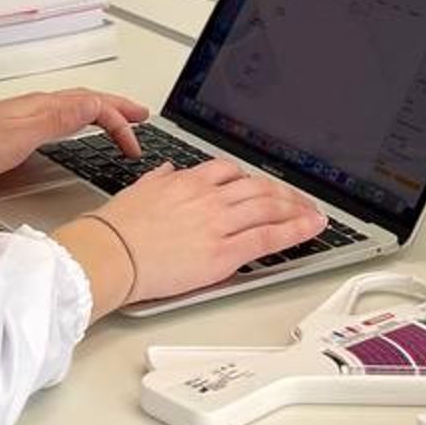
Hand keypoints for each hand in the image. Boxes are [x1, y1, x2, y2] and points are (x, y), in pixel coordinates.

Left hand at [0, 88, 147, 187]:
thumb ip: (60, 119)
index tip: (135, 144)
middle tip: (140, 116)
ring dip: (98, 113)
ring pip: (72, 107)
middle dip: (116, 107)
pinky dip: (76, 121)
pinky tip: (70, 131)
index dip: (119, 122)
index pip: (93, 105)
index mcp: (42, 105)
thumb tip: (96, 104)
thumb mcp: (23, 135)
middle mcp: (34, 106)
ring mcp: (23, 116)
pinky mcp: (11, 131)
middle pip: (85, 100)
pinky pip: (57, 119)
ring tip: (115, 120)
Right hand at [63, 159, 325, 309]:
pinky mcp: (224, 252)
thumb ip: (159, 179)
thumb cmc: (117, 228)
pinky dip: (294, 231)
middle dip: (284, 193)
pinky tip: (309, 230)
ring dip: (297, 209)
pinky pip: (268, 237)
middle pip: (258, 187)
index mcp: (187, 181)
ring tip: (313, 214)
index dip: (252, 180)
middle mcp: (208, 197)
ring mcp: (219, 223)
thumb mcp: (139, 190)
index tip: (262, 187)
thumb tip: (167, 171)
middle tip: (299, 201)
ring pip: (270, 208)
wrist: (112, 253)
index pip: (230, 172)